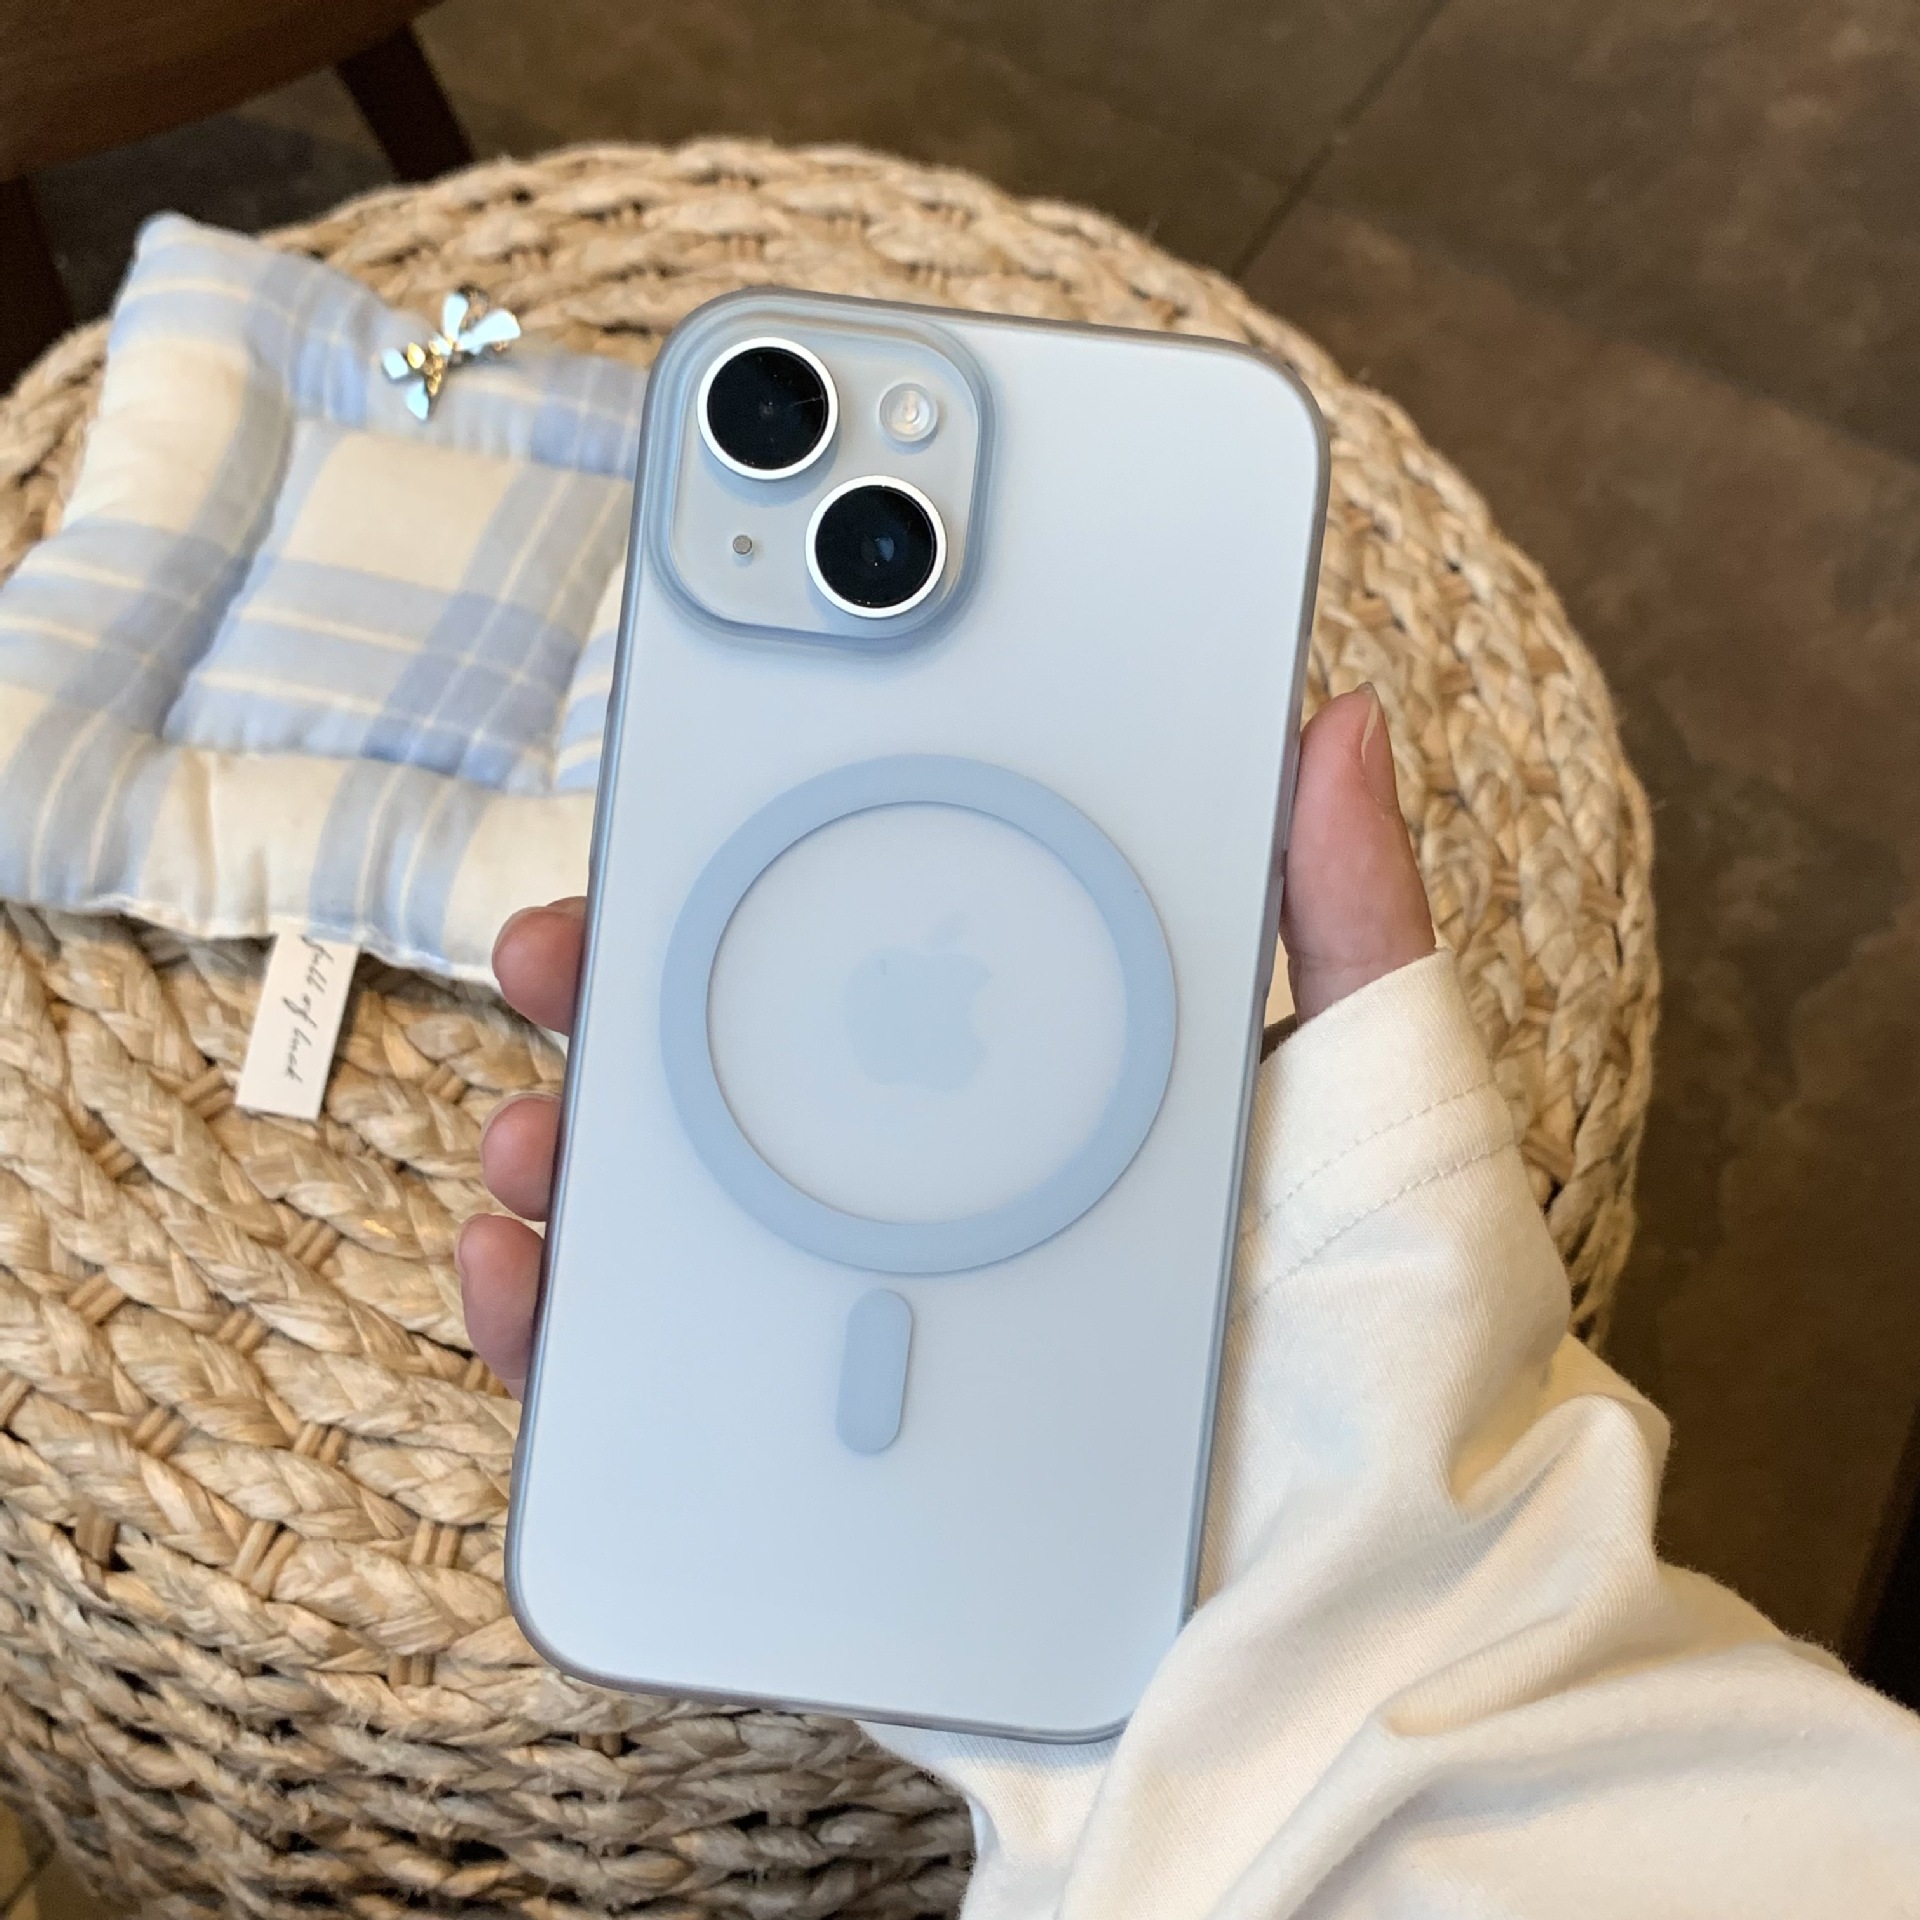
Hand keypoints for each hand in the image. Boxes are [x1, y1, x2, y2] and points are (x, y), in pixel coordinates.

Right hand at [456, 686, 1433, 1391]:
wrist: (1357, 1621)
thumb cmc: (1395, 1356)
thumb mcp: (1382, 1098)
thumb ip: (1347, 917)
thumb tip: (1336, 722)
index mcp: (1051, 1116)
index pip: (876, 983)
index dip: (766, 901)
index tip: (687, 825)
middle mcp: (952, 1225)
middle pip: (750, 1098)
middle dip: (627, 1016)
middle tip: (564, 955)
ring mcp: (881, 1352)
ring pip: (687, 1241)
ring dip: (576, 1171)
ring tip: (537, 1140)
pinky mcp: (829, 1484)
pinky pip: (667, 1408)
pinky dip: (570, 1343)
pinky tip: (527, 1282)